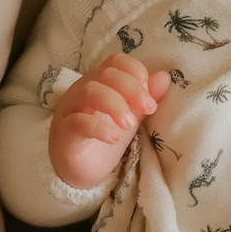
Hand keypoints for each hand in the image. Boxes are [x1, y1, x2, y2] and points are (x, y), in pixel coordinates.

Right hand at [48, 54, 172, 188]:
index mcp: (100, 82)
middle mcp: (82, 90)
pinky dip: (99, 128)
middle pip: (106, 74)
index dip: (136, 72)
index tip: (150, 97)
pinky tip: (113, 137)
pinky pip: (78, 122)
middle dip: (132, 89)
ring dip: (115, 104)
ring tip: (129, 124)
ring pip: (90, 91)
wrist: (80, 169)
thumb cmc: (103, 137)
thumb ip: (144, 97)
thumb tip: (165, 77)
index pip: (116, 62)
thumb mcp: (130, 116)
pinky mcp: (65, 133)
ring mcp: (71, 110)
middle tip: (148, 109)